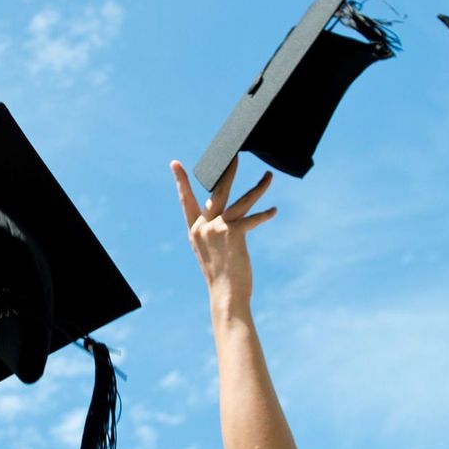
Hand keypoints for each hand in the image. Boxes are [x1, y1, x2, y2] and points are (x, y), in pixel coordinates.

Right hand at [171, 156, 276, 306]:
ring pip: (240, 200)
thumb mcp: (211, 251)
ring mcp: (217, 228)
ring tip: (269, 176)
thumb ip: (214, 231)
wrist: (226, 295)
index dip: (182, 182)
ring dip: (258, 187)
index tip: (175, 164)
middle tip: (234, 154)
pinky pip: (253, 219)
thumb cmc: (221, 276)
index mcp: (194, 230)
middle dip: (227, 171)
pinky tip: (273, 210)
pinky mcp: (233, 233)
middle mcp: (203, 226)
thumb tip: (226, 217)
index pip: (186, 200)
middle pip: (217, 191)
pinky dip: (265, 214)